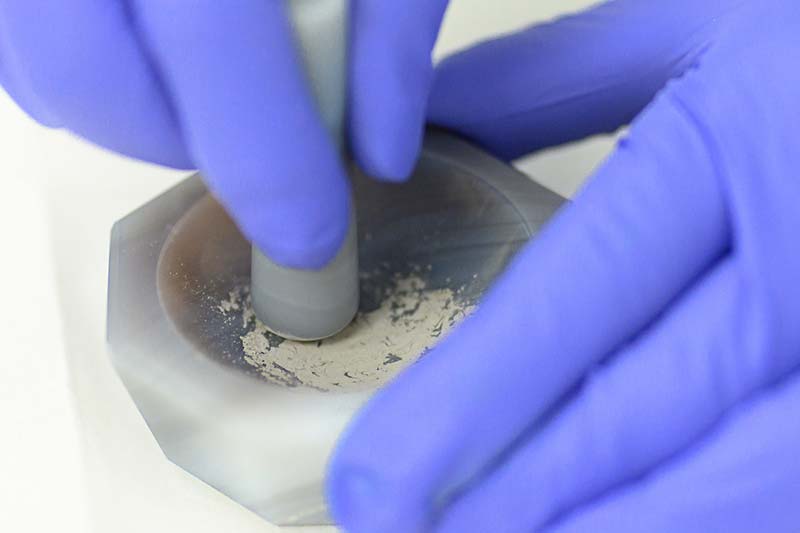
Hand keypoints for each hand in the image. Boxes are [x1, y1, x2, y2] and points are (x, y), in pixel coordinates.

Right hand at [0, 0, 447, 267]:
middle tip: (261, 146)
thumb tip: (380, 152)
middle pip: (90, 67)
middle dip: (187, 143)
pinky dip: (97, 80)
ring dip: (140, 116)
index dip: (266, 160)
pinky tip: (162, 57)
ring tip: (215, 90)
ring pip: (43, 68)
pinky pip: (20, 49)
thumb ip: (389, 31)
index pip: (210, 32)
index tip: (312, 236)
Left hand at [327, 1, 799, 530]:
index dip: (467, 405)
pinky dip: (700, 525)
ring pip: (741, 483)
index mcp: (747, 131)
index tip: (373, 481)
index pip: (575, 297)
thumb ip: (549, 83)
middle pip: (643, 412)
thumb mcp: (698, 14)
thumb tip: (423, 132)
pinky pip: (796, 488)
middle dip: (516, 501)